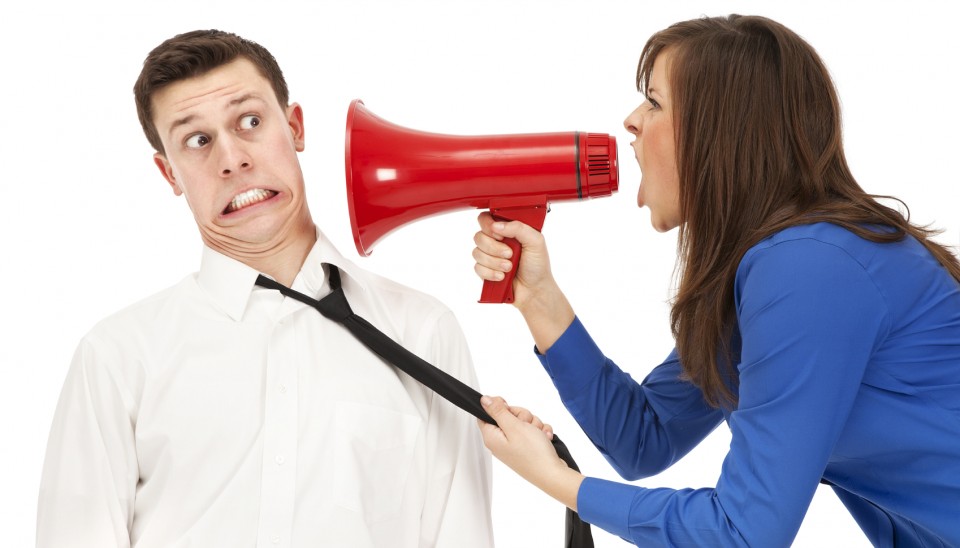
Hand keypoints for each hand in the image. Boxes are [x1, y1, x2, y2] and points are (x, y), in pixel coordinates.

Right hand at [471, 211, 556, 309]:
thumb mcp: (536, 241)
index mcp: (507, 229)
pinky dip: (490, 273)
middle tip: (510, 254)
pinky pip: (477, 268)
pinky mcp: (485, 270)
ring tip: (509, 268)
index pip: (486, 219)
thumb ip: (518, 228)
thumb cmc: (538, 266)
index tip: (500, 235)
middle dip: (494, 248)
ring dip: (494, 262)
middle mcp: (496, 241)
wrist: (535, 291)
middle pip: (478, 236)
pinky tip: (502, 276)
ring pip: (476, 252)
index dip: (488, 226)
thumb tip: (496, 225)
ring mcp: (489, 256)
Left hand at [477, 395, 583, 509]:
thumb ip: (498, 411)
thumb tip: (484, 400)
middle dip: (522, 416)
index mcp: (492, 437)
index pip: (486, 414)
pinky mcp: (527, 447)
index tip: (509, 409)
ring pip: (523, 421)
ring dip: (533, 424)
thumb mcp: (513, 426)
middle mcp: (501, 441)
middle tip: (526, 425)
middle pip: (507, 415)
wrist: (553, 474)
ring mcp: (515, 444)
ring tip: (537, 434)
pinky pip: (532, 430)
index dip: (498, 407)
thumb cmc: (533, 454)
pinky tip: (544, 439)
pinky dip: (540, 432)